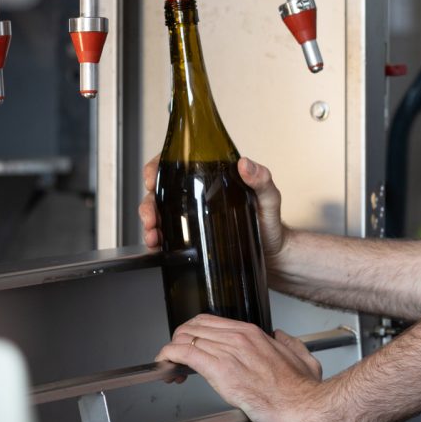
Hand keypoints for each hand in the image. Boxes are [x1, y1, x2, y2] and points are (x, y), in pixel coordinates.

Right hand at [139, 156, 288, 257]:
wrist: (273, 257)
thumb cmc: (270, 224)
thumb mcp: (269, 198)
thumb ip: (262, 180)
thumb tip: (245, 164)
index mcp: (211, 178)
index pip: (177, 164)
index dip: (158, 168)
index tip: (152, 179)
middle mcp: (197, 196)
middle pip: (161, 191)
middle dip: (148, 203)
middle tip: (151, 217)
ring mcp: (191, 218)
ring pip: (158, 214)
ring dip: (149, 223)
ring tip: (153, 235)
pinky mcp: (190, 239)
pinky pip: (166, 237)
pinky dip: (156, 241)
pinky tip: (157, 247)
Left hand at [155, 315, 335, 421]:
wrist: (300, 407)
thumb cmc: (300, 390)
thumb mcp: (303, 357)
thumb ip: (290, 343)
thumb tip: (280, 337)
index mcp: (254, 334)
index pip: (211, 322)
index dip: (195, 333)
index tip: (192, 346)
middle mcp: (239, 338)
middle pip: (194, 327)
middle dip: (179, 340)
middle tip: (176, 359)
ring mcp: (229, 352)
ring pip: (186, 338)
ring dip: (172, 352)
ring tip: (171, 368)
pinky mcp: (220, 370)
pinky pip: (184, 354)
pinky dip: (169, 357)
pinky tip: (167, 367)